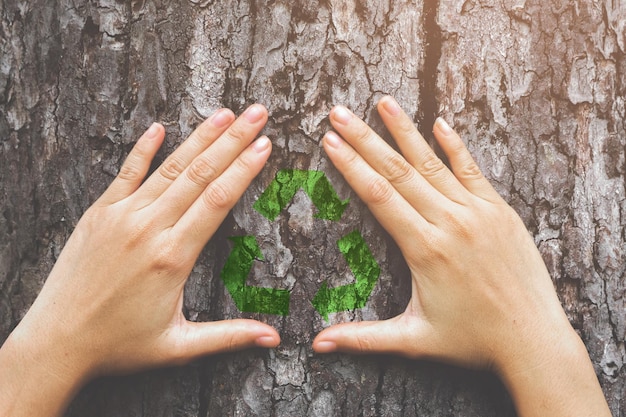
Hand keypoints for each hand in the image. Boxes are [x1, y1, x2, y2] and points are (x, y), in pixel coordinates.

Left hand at [0, 105, 279, 416]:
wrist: (57, 342)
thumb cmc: (118, 346)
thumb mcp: (179, 346)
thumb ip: (229, 336)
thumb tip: (273, 339)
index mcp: (173, 257)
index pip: (219, 200)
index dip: (245, 169)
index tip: (265, 145)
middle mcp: (149, 228)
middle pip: (200, 174)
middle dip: (233, 140)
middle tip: (256, 114)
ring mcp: (121, 216)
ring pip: (169, 168)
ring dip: (199, 138)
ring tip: (224, 114)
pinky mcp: (99, 214)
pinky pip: (125, 173)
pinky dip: (143, 148)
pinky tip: (159, 127)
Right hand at [313, 96, 609, 416]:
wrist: (532, 339)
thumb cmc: (471, 342)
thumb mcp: (412, 340)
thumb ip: (362, 338)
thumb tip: (316, 346)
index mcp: (425, 250)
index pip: (379, 196)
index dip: (351, 166)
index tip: (330, 142)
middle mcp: (450, 223)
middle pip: (398, 172)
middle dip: (364, 140)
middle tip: (339, 113)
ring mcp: (478, 213)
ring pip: (434, 164)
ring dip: (405, 131)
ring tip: (383, 102)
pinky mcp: (500, 212)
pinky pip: (473, 171)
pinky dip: (455, 147)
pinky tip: (440, 123)